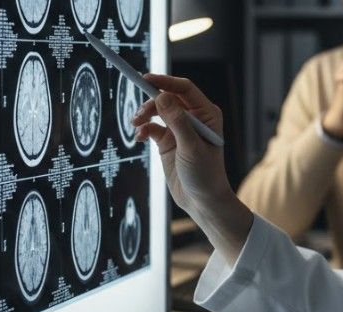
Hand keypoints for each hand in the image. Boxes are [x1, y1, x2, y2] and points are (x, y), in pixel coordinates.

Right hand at [133, 74, 251, 258]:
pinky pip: (151, 127)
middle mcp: (194, 118)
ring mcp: (180, 129)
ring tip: (136, 125)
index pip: (185, 89)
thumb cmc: (205, 174)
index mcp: (207, 114)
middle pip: (168, 97)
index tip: (145, 79)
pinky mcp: (168, 141)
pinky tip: (139, 138)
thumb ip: (177, 121)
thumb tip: (162, 95)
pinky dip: (143, 129)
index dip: (165, 81)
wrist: (202, 201)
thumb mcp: (190, 146)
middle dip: (150, 102)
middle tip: (138, 113)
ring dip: (144, 115)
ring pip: (157, 111)